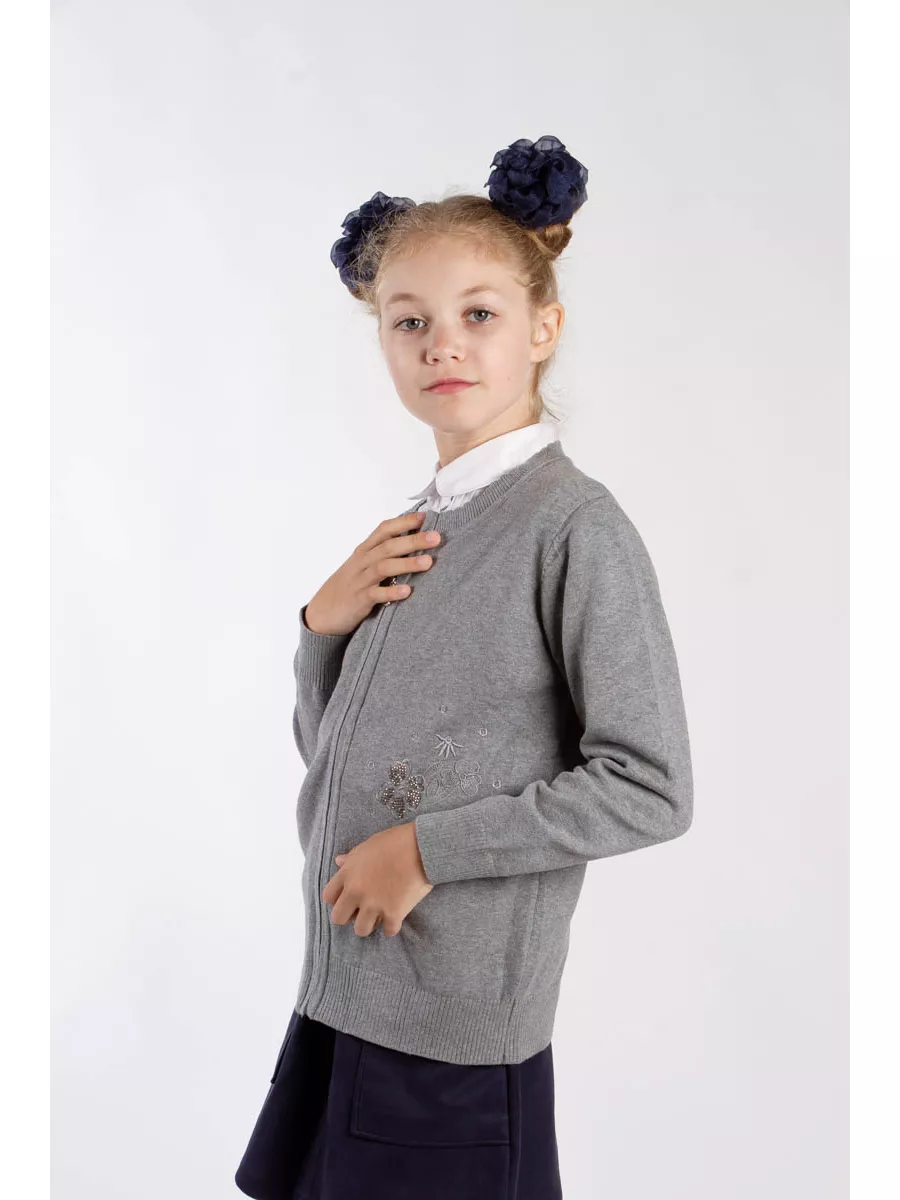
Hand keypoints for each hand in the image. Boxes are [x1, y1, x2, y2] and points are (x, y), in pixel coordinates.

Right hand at [303, 512, 440, 635]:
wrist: (323, 612)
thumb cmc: (349, 586)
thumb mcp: (363, 565)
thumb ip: (384, 553)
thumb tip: (414, 540)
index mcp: (364, 550)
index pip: (384, 530)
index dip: (403, 522)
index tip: (424, 516)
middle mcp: (362, 562)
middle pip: (389, 546)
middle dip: (413, 540)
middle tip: (436, 537)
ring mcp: (360, 580)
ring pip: (384, 567)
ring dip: (407, 564)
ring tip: (428, 562)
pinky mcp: (359, 600)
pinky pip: (376, 594)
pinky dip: (392, 591)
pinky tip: (407, 591)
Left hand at [322, 822, 434, 936]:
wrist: (421, 847)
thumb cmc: (394, 842)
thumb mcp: (367, 846)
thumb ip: (351, 859)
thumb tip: (339, 861)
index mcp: (348, 874)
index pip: (329, 897)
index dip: (338, 899)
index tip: (349, 898)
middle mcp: (356, 892)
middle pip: (339, 918)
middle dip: (350, 915)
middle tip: (362, 909)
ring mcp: (374, 905)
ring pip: (361, 930)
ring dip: (370, 923)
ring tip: (380, 914)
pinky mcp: (393, 914)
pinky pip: (388, 932)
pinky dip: (392, 926)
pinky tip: (396, 916)